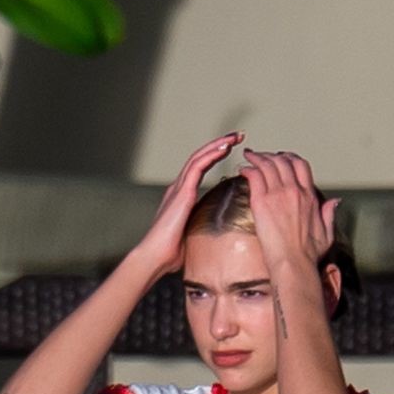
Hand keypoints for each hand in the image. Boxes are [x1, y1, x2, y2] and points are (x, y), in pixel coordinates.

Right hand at [131, 133, 243, 275]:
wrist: (155, 256)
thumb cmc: (172, 252)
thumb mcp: (193, 234)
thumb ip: (203, 225)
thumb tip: (218, 231)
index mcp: (182, 195)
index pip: (200, 167)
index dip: (215, 155)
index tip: (231, 148)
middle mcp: (178, 187)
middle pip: (200, 157)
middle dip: (219, 144)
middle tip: (238, 136)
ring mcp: (178, 188)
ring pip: (199, 157)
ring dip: (218, 144)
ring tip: (235, 137)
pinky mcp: (181, 192)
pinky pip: (197, 166)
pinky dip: (211, 154)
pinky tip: (224, 147)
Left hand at [239, 150, 338, 276]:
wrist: (293, 262)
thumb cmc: (308, 254)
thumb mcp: (327, 232)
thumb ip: (329, 214)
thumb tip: (335, 201)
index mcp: (309, 196)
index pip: (300, 165)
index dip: (289, 157)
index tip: (281, 158)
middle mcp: (294, 191)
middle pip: (282, 161)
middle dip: (271, 155)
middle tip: (262, 155)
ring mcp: (277, 194)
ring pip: (267, 164)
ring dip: (257, 157)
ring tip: (249, 156)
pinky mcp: (262, 202)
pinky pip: (254, 176)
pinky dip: (248, 168)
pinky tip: (243, 169)